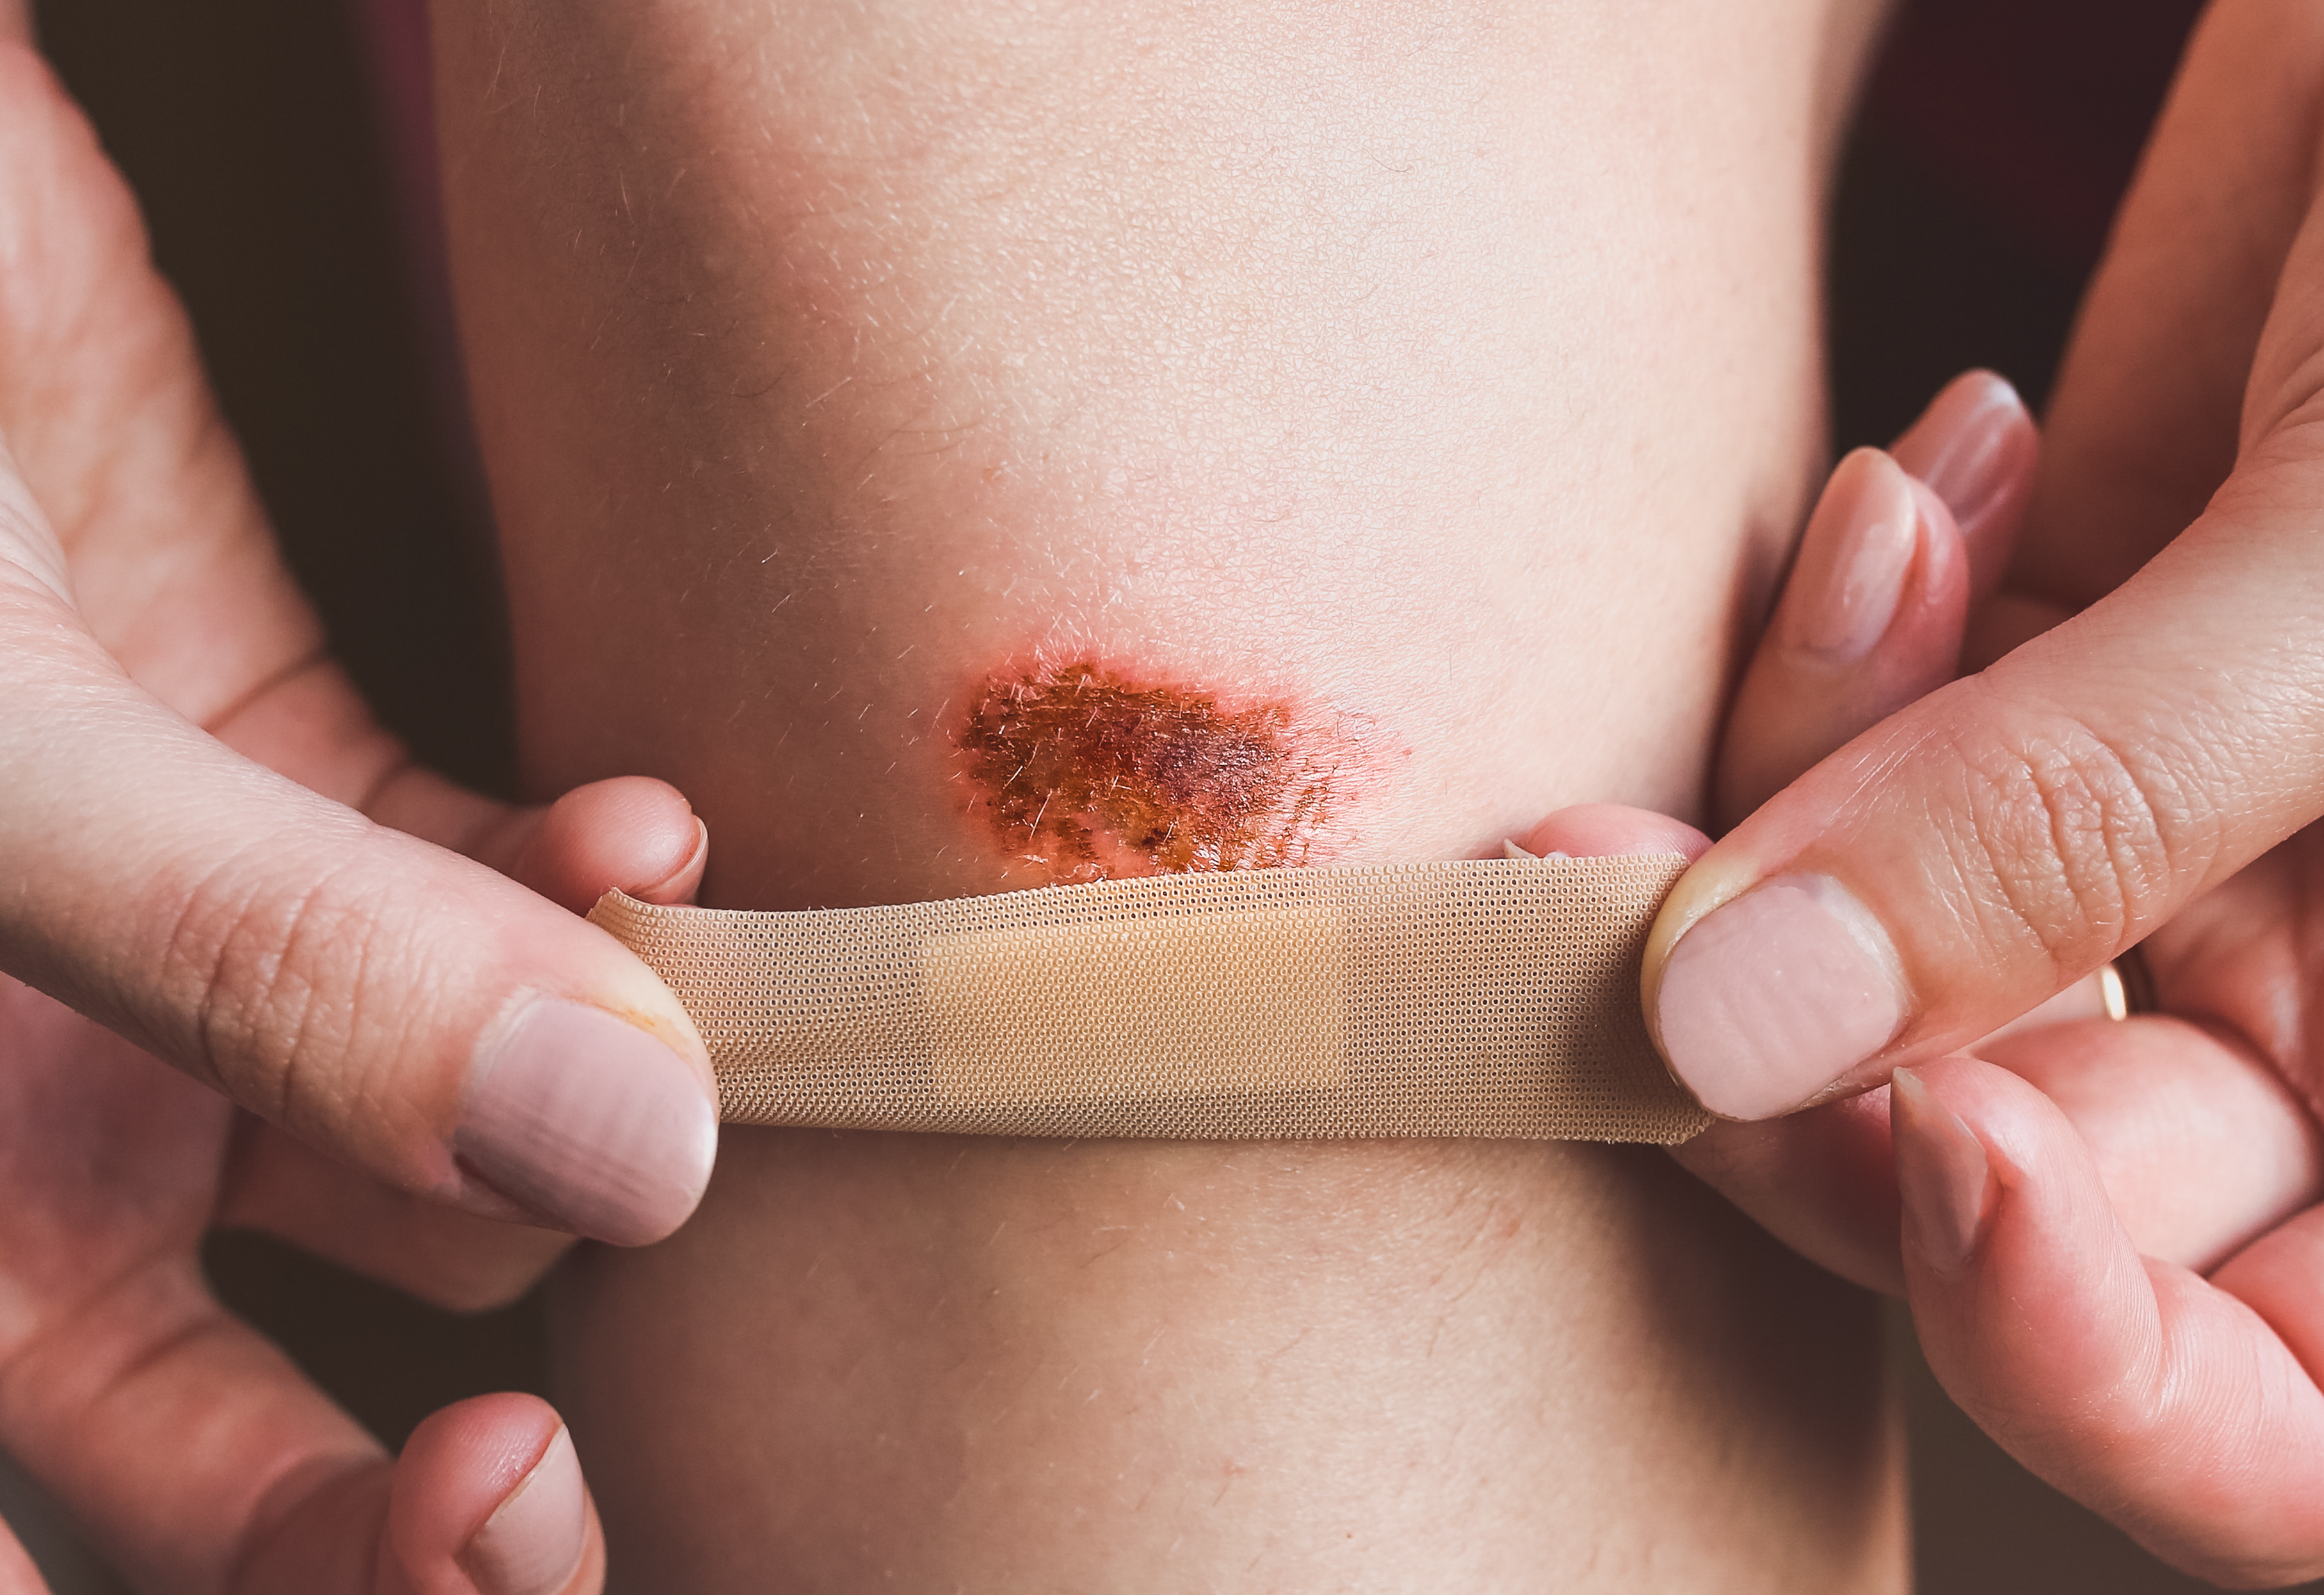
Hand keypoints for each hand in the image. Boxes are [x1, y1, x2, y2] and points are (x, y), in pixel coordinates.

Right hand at [0, 30, 710, 1592]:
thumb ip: (259, 961)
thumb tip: (630, 1157)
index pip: (122, 1531)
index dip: (312, 1573)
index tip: (500, 1502)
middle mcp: (46, 1146)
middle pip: (304, 1419)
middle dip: (472, 1446)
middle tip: (586, 1402)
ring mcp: (184, 979)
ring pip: (453, 1143)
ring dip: (592, 1084)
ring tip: (666, 989)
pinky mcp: (293, 788)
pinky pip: (490, 912)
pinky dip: (587, 893)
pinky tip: (644, 837)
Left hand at [1576, 3, 2323, 1579]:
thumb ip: (2082, 817)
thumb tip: (1729, 1043)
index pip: (2286, 1426)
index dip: (2091, 1366)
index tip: (1927, 1155)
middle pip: (2023, 1202)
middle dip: (1823, 1072)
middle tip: (1645, 900)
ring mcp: (2178, 847)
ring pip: (1887, 993)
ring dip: (1781, 841)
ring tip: (1860, 580)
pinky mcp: (2055, 678)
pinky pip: (1863, 779)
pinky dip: (1839, 667)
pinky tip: (1920, 496)